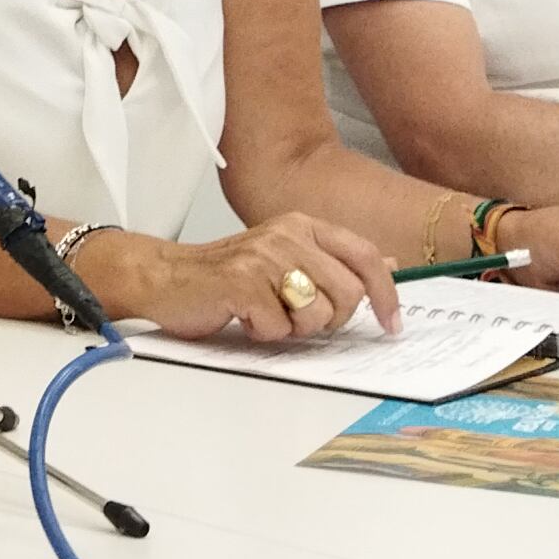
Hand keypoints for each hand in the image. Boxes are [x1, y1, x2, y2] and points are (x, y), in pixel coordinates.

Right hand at [87, 213, 394, 342]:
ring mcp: (264, 256)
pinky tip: (244, 316)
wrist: (166, 277)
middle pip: (348, 294)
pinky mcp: (241, 282)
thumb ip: (335, 260)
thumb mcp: (287, 257)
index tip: (392, 324)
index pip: (365, 255)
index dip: (386, 293)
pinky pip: (278, 328)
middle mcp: (287, 234)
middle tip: (298, 318)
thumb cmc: (228, 275)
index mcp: (303, 225)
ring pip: (317, 314)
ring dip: (294, 328)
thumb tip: (389, 263)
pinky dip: (263, 333)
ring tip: (266, 312)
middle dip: (330, 320)